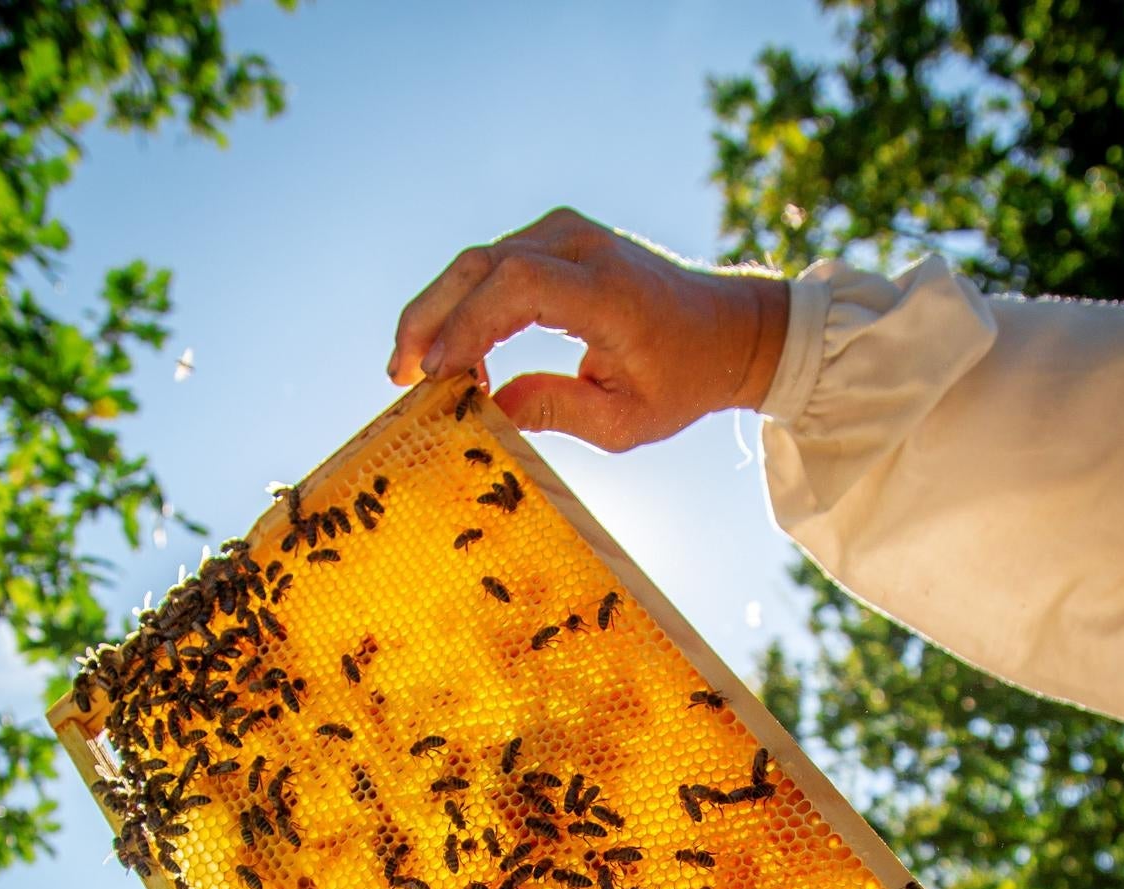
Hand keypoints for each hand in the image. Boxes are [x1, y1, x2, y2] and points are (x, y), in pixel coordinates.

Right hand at [387, 208, 788, 451]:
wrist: (724, 329)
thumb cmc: (680, 380)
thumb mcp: (625, 420)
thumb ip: (557, 410)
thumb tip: (490, 412)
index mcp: (606, 290)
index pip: (516, 286)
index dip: (467, 325)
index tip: (438, 376)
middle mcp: (582, 246)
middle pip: (481, 264)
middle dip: (431, 318)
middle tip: (399, 375)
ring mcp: (566, 233)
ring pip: (478, 261)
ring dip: (439, 312)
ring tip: (413, 369)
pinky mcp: (555, 238)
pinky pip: (494, 265)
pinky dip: (463, 304)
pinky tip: (453, 353)